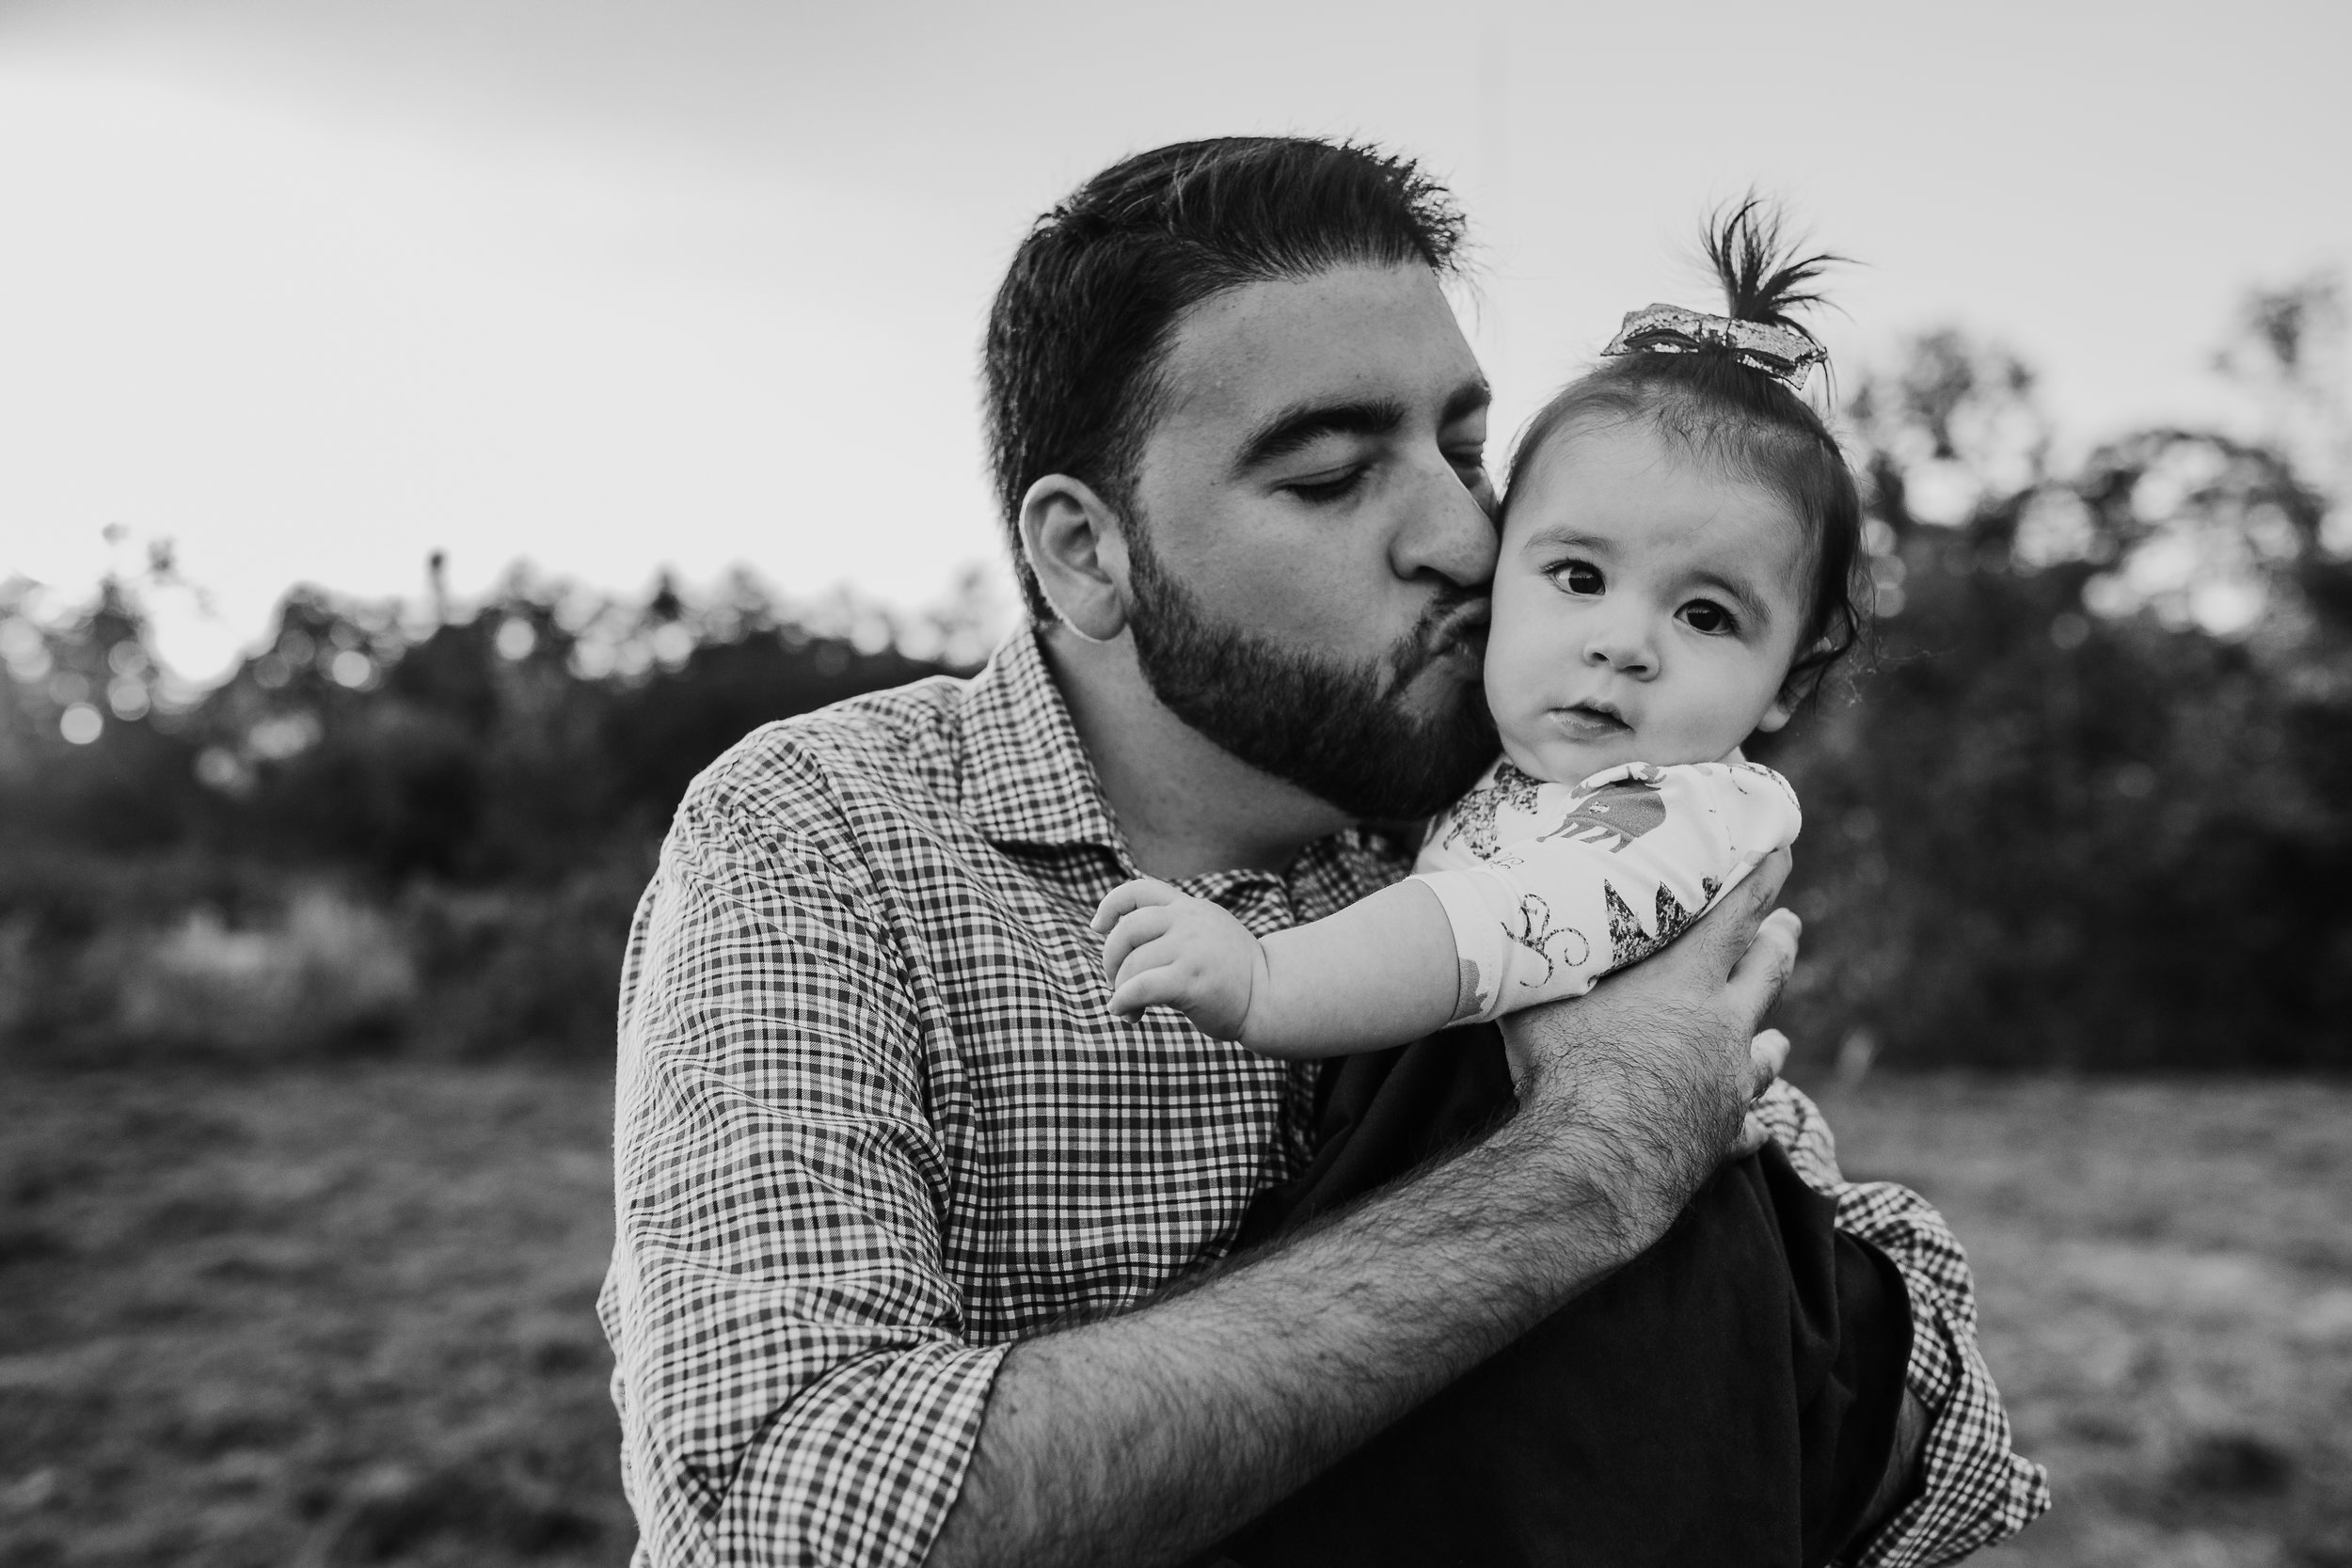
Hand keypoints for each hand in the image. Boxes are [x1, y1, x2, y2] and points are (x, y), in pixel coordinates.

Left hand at [1091, 878, 1262, 1041]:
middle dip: (1110, 958)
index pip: (1139, 890)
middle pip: (1126, 929)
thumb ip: (1173, 930)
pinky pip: (1140, 987)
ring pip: (1132, 963)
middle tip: (1116, 983)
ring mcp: (1191, 948)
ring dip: (1120, 989)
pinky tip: (1127, 1013)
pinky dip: (1123, 1001)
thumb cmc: (1233, 974)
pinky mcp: (1191, 979)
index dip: (1110, 905)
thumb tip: (1120, 943)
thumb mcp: (1205, 935)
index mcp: (1190, 908)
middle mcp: (1189, 921)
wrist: (1272, 995)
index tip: (1098, 927)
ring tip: (1129, 1009)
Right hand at [1498, 848, 1800, 1238]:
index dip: (1760, 882)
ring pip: (1766, 1053)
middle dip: (1779, 944)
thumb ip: (1542, 961)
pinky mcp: (1723, 1134)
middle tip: (1790, 926)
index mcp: (1684, 979)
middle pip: (1766, 974)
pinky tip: (1751, 1126)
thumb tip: (1503, 921)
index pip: (1735, 915)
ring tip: (1777, 1039)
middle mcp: (1721, 1025)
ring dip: (1771, 1041)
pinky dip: (1748, 1121)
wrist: (1594, 1157)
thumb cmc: (1562, 1066)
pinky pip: (1748, 1125)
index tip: (1782, 854)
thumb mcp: (1539, 996)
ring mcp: (1728, 1082)